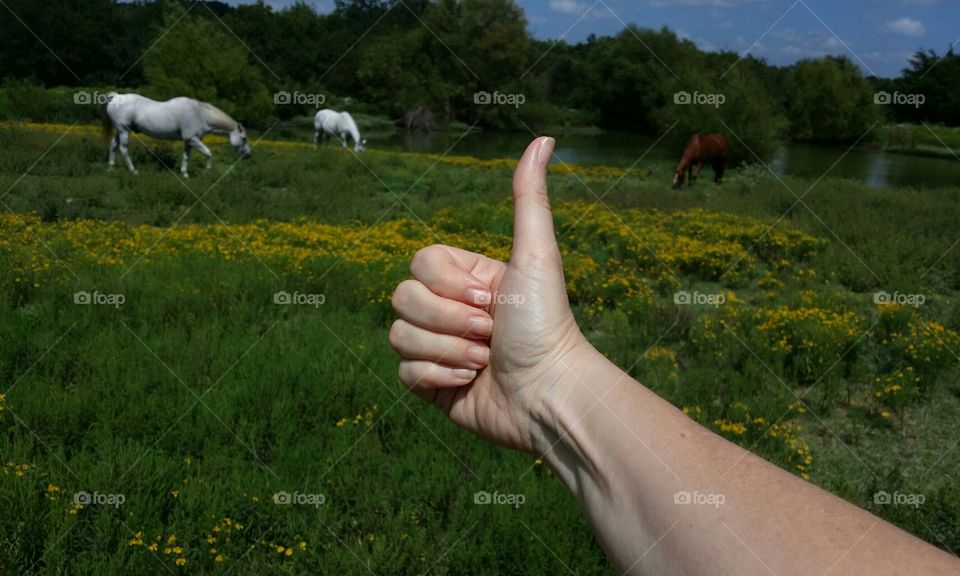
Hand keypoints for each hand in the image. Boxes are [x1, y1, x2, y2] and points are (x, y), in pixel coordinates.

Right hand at [389, 137, 595, 452]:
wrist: (547, 395)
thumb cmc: (546, 324)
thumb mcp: (537, 256)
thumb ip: (529, 200)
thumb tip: (543, 139)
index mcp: (468, 278)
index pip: (420, 262)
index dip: (448, 284)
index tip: (489, 300)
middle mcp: (449, 309)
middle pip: (402, 297)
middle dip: (448, 320)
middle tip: (489, 334)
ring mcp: (437, 347)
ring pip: (398, 335)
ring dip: (445, 351)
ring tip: (483, 362)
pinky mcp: (430, 384)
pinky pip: (403, 372)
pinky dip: (437, 378)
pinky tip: (470, 383)